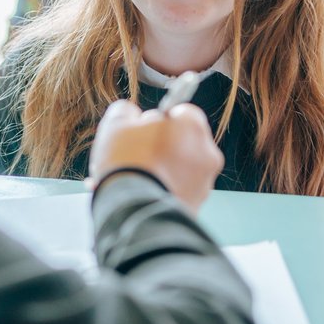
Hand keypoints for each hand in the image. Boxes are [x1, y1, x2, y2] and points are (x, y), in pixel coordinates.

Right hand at [88, 100, 223, 213]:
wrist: (134, 211)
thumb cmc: (127, 162)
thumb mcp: (116, 124)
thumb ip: (126, 111)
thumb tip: (130, 114)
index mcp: (192, 126)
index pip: (182, 112)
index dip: (160, 119)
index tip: (143, 129)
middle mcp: (207, 153)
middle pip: (183, 142)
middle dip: (160, 147)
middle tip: (134, 155)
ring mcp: (204, 183)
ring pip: (179, 170)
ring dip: (159, 171)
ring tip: (130, 179)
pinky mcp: (196, 207)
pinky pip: (177, 192)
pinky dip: (161, 191)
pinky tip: (137, 195)